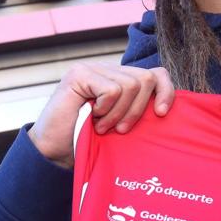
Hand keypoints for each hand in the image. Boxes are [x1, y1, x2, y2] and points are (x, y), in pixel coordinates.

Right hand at [28, 63, 174, 168]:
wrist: (55, 151)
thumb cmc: (88, 141)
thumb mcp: (122, 126)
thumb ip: (139, 111)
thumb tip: (165, 109)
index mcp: (122, 80)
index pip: (156, 73)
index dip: (165, 91)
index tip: (161, 114)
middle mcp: (109, 70)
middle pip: (146, 79)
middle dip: (137, 110)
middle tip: (120, 130)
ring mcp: (93, 69)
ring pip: (130, 85)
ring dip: (118, 114)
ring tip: (102, 126)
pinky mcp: (79, 74)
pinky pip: (112, 90)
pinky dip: (106, 109)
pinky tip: (92, 117)